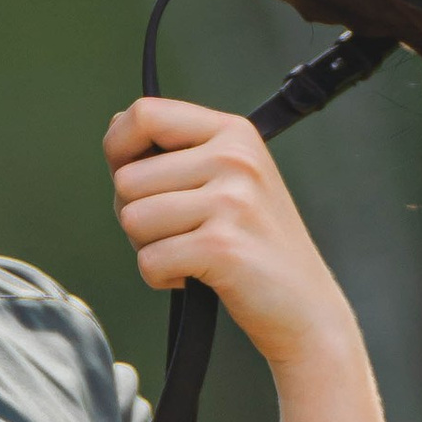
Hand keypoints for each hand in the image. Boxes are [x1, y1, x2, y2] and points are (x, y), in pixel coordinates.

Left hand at [105, 94, 350, 371]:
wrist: (306, 307)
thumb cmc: (257, 245)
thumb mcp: (229, 178)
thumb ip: (175, 151)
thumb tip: (116, 125)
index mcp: (234, 132)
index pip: (145, 114)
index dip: (119, 147)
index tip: (131, 174)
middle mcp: (234, 158)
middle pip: (127, 178)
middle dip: (136, 214)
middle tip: (181, 232)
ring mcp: (231, 201)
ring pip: (132, 218)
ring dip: (149, 247)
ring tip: (192, 253)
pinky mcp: (221, 246)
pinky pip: (148, 260)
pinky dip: (162, 277)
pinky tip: (196, 276)